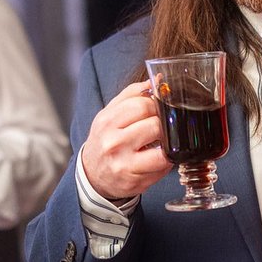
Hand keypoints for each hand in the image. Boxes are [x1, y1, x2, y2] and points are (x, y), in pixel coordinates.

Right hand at [79, 80, 171, 201]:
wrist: (93, 174)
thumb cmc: (106, 140)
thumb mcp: (110, 114)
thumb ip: (132, 94)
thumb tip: (156, 79)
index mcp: (107, 121)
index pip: (142, 104)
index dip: (157, 105)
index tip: (158, 109)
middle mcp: (113, 143)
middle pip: (155, 125)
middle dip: (163, 124)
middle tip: (160, 126)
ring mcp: (125, 164)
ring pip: (163, 148)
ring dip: (168, 143)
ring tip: (161, 141)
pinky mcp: (136, 181)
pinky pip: (164, 167)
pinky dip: (167, 160)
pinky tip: (159, 157)